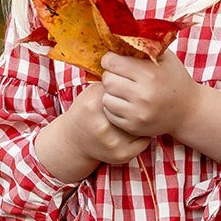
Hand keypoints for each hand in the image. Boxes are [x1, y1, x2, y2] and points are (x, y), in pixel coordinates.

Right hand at [34, 82, 149, 181]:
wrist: (74, 140)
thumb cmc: (86, 111)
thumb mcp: (92, 92)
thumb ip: (110, 81)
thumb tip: (135, 65)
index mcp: (93, 105)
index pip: (122, 89)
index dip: (133, 86)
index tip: (138, 83)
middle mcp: (102, 125)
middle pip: (133, 108)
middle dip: (140, 102)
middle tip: (146, 96)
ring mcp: (112, 142)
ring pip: (140, 125)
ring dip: (145, 117)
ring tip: (145, 110)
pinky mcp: (121, 155)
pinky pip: (144, 140)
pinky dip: (146, 132)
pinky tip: (142, 125)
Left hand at [100, 50, 199, 139]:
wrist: (188, 111)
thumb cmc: (174, 79)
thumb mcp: (165, 58)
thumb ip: (144, 46)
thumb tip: (117, 35)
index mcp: (149, 74)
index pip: (111, 62)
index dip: (110, 59)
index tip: (115, 61)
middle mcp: (143, 95)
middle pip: (107, 79)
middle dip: (111, 75)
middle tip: (119, 76)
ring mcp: (138, 113)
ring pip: (106, 97)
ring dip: (111, 92)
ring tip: (123, 90)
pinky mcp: (133, 126)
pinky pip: (110, 113)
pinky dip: (114, 107)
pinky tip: (125, 103)